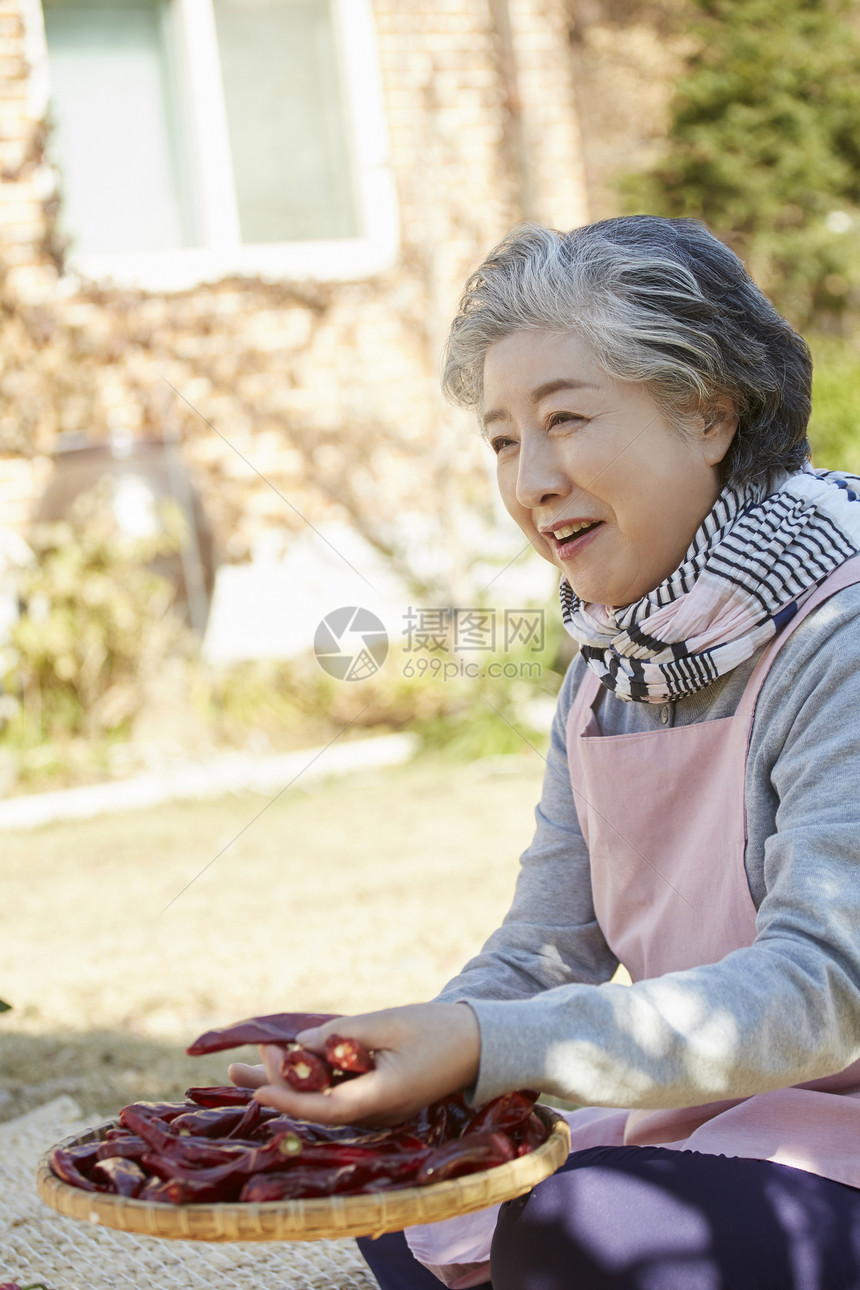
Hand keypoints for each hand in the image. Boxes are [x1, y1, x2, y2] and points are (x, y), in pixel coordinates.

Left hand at [231, 1002, 479, 1126]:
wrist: (481, 1043)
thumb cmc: (438, 1029)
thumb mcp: (388, 1023)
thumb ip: (343, 1034)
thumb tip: (302, 1045)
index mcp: (382, 1097)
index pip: (325, 1107)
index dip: (289, 1100)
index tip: (259, 1091)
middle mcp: (376, 1111)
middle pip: (316, 1105)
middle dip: (277, 1086)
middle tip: (239, 1067)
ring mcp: (379, 1107)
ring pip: (323, 1098)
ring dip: (289, 1081)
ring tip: (246, 1069)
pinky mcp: (380, 1096)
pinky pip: (339, 1090)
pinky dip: (313, 1076)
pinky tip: (288, 1061)